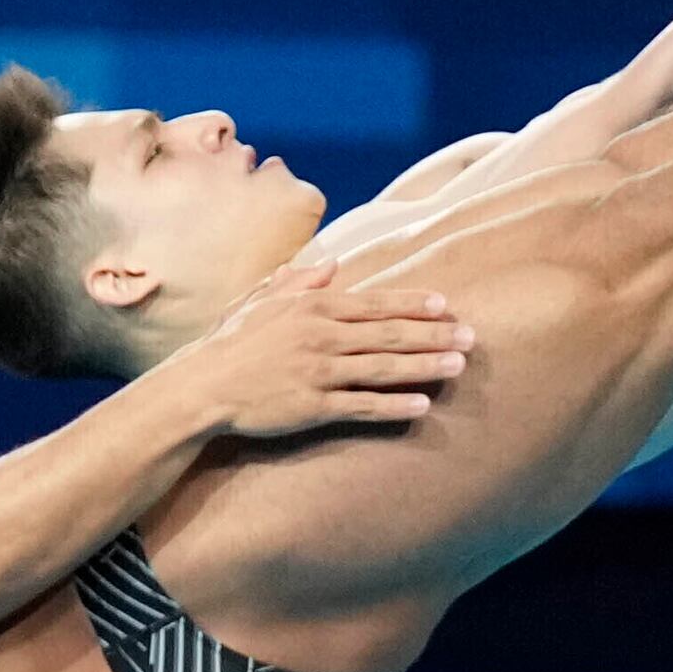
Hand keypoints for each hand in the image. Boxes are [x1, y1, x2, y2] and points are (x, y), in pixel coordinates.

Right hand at [186, 257, 472, 438]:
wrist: (201, 387)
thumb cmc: (231, 343)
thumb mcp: (262, 301)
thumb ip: (299, 281)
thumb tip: (330, 265)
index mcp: (312, 306)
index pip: (373, 303)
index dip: (412, 304)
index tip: (445, 305)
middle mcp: (321, 335)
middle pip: (388, 334)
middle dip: (433, 334)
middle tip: (471, 336)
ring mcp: (319, 371)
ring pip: (383, 367)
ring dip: (425, 366)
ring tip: (458, 365)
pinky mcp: (313, 406)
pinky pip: (362, 405)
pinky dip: (394, 405)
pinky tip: (422, 404)